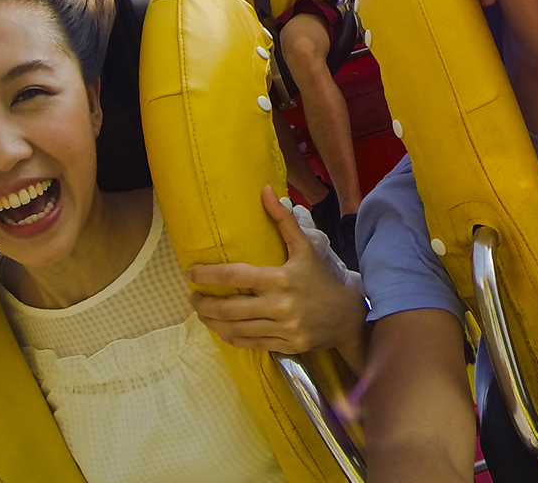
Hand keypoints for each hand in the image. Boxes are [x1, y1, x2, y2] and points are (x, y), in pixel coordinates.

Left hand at [188, 187, 367, 359]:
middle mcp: (280, 305)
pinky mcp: (285, 345)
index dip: (209, 275)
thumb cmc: (321, 279)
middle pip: (230, 308)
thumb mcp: (305, 249)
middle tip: (192, 297)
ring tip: (201, 313)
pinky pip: (249, 343)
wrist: (346, 317)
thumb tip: (265, 191)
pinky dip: (230, 337)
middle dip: (204, 304)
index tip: (191, 273)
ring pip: (236, 328)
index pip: (236, 276)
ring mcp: (283, 328)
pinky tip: (221, 330)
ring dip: (212, 322)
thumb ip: (283, 221)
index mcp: (282, 278)